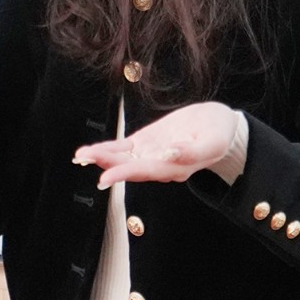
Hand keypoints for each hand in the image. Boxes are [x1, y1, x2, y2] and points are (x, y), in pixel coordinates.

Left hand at [73, 101, 239, 190]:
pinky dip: (106, 148)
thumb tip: (170, 153)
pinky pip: (123, 148)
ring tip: (81, 155)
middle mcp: (159, 165)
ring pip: (122, 159)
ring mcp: (150, 154)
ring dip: (101, 157)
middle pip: (129, 167)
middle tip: (84, 160)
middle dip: (106, 164)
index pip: (146, 171)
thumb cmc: (218, 133)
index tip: (108, 174)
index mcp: (175, 168)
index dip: (126, 172)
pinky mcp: (146, 142)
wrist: (219, 125)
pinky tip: (90, 151)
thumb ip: (193, 151)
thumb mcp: (213, 141)